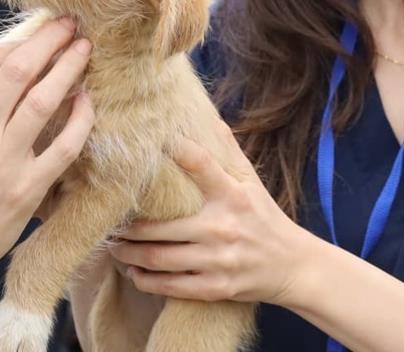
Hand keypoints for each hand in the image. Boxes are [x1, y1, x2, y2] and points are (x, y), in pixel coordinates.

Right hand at [0, 17, 95, 290]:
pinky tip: (88, 102)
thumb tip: (9, 66)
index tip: (46, 25)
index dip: (24, 37)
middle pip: (19, 69)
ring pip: (43, 99)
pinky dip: (80, 118)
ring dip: (69, 68)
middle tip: (72, 24)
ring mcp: (2, 162)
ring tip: (85, 50)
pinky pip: (63, 145)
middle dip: (50, 39)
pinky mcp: (26, 189)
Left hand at [108, 119, 320, 306]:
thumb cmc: (265, 217)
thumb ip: (227, 151)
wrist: (294, 266)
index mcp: (232, 195)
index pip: (200, 164)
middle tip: (109, 219)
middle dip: (127, 225)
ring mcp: (218, 260)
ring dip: (128, 253)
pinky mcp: (215, 288)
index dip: (174, 150)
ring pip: (158, 257)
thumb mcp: (251, 181)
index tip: (144, 144)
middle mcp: (223, 227)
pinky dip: (144, 279)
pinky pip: (169, 286)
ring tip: (113, 245)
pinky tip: (132, 272)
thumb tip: (207, 117)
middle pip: (161, 225)